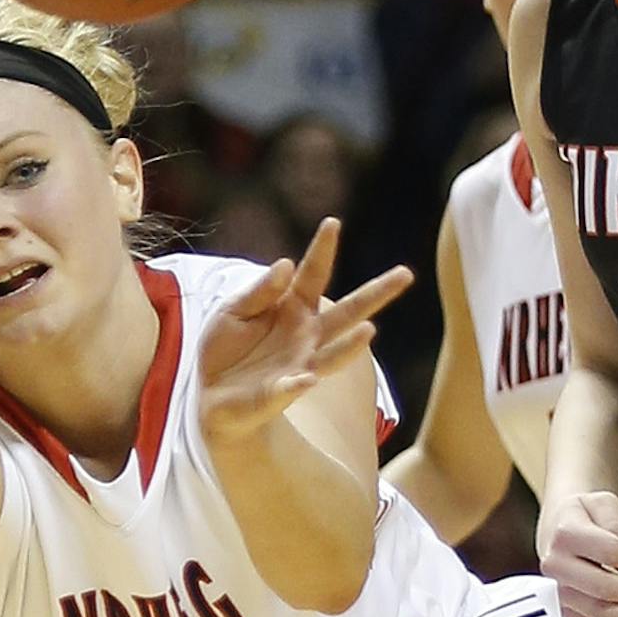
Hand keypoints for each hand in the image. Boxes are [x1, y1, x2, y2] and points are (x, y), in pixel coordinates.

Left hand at [196, 218, 413, 444]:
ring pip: (332, 354)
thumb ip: (259, 291)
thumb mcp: (234, 310)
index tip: (333, 222)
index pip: (313, 274)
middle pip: (347, 312)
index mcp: (293, 307)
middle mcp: (306, 335)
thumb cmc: (226, 347)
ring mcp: (299, 364)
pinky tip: (305, 377)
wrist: (211, 394)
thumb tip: (286, 263)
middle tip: (406, 273)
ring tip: (369, 331)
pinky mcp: (279, 393)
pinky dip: (297, 383)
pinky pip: (290, 388)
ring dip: (349, 345)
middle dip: (376, 294)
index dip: (322, 250)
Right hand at [537, 491, 617, 616]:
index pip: (609, 552)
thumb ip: (615, 522)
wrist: (558, 529)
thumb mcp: (601, 503)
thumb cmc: (585, 515)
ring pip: (600, 614)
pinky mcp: (564, 610)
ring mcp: (557, 591)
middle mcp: (556, 565)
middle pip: (604, 588)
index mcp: (565, 534)